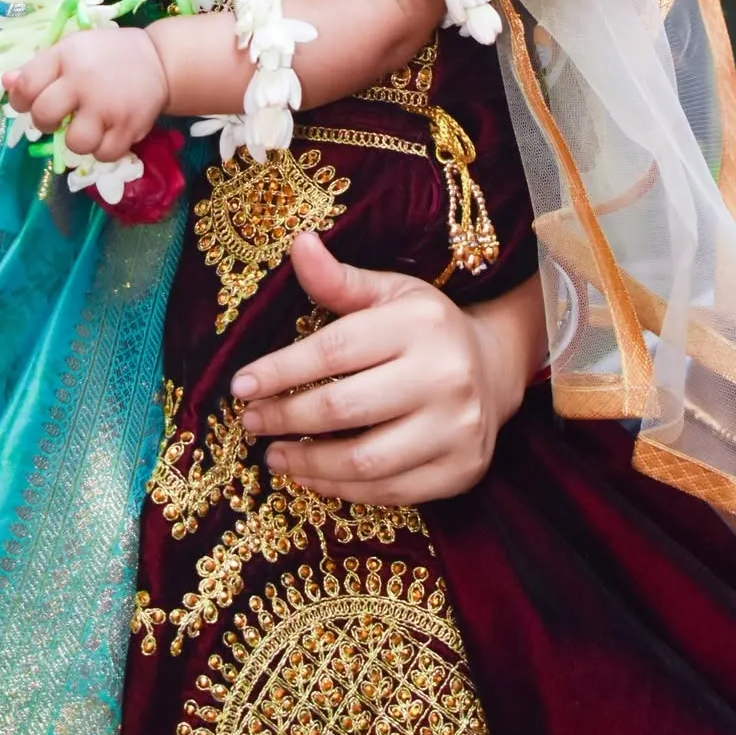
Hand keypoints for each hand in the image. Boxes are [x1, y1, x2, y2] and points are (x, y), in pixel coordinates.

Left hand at [3, 27, 170, 160]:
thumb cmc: (106, 56)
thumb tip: (6, 84)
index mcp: (66, 56)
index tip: (29, 101)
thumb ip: (37, 69)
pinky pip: (104, 155)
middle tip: (59, 116)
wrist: (159, 60)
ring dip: (78, 139)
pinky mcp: (129, 127)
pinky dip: (103, 149)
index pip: (26, 85)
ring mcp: (108, 106)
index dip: (20, 99)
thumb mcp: (71, 50)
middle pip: (44, 116)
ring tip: (88, 126)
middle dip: (45, 122)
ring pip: (75, 143)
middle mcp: (84, 80)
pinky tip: (108, 133)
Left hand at [230, 234, 543, 503]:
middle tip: (250, 421)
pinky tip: (314, 477)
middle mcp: (444, 376)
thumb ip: (339, 280)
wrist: (496, 368)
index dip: (280, 370)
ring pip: (364, 460)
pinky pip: (390, 491)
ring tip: (274, 455)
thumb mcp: (388, 292)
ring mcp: (457, 428)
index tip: (239, 386)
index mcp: (419, 324)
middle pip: (343, 408)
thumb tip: (298, 243)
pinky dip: (343, 489)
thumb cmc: (426, 327)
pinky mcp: (462, 471)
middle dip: (285, 417)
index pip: (333, 351)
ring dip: (308, 464)